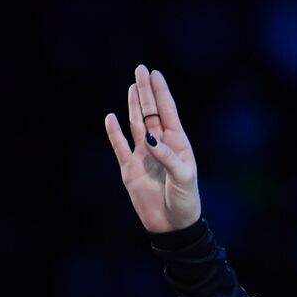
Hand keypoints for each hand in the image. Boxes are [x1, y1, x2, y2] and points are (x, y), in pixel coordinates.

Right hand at [103, 65, 199, 232]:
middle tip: (140, 70)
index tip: (155, 73)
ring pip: (136, 124)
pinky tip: (111, 117)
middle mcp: (160, 146)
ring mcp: (144, 156)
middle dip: (145, 92)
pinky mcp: (130, 169)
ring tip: (132, 86)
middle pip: (150, 112)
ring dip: (133, 106)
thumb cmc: (185, 202)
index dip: (161, 93)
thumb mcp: (183, 178)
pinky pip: (120, 146)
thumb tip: (148, 137)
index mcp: (177, 145)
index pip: (168, 112)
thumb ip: (167, 157)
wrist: (172, 226)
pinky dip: (114, 132)